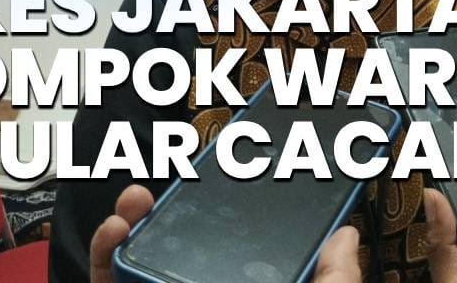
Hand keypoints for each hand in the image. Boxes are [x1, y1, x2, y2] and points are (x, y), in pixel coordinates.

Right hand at [89, 184, 364, 282]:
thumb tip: (347, 238)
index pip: (255, 262)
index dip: (247, 223)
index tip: (245, 186)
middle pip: (194, 257)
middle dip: (183, 216)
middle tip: (181, 185)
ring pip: (148, 271)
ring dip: (140, 228)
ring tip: (140, 201)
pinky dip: (110, 261)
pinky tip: (119, 235)